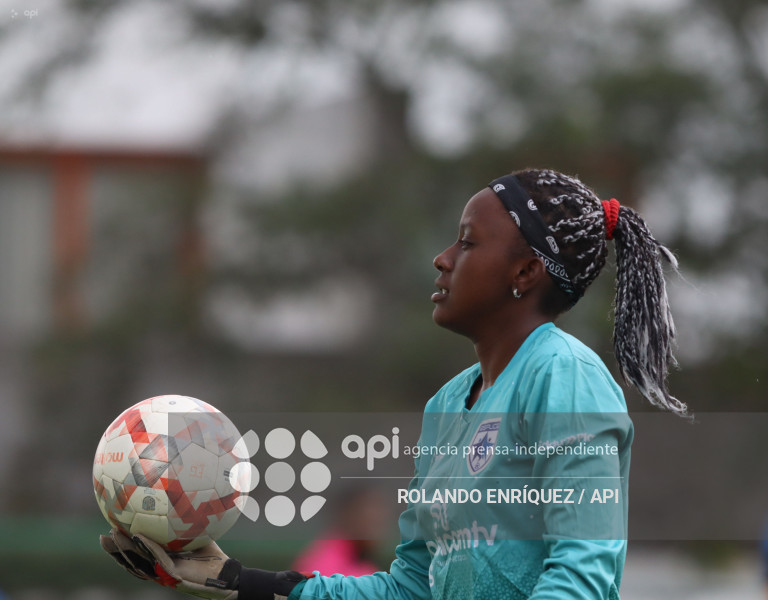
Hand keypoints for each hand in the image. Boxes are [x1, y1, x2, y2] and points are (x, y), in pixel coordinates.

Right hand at [100, 529, 239, 598]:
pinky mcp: (174, 576)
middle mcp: (159, 569)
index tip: (110, 530)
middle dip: (116, 550)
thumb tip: (183, 495)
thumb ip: (185, 520)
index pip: (136, 555)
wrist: (225, 573)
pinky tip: (139, 537)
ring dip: (125, 549)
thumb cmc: (211, 554)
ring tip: (113, 535)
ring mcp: (165, 574)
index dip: (122, 546)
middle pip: (132, 560)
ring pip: (140, 562)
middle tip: (103, 536)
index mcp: (161, 561)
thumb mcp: (195, 534)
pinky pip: (159, 559)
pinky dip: (148, 548)